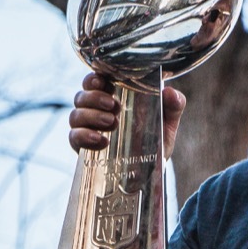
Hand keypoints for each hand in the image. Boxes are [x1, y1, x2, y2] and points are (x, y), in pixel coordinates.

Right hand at [68, 72, 186, 159]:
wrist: (151, 170)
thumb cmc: (156, 139)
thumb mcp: (168, 121)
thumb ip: (173, 105)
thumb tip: (170, 92)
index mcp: (114, 97)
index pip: (96, 81)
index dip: (94, 78)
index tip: (102, 81)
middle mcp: (96, 110)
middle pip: (82, 95)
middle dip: (94, 98)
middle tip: (114, 106)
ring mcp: (88, 128)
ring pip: (75, 114)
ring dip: (91, 116)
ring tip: (112, 122)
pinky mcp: (83, 146)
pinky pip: (73, 137)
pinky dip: (84, 136)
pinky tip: (101, 141)